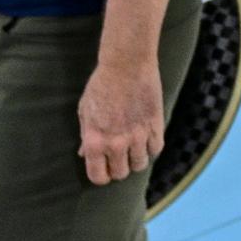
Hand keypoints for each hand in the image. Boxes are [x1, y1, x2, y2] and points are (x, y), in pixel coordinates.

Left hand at [76, 59, 164, 185]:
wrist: (127, 64)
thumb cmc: (101, 84)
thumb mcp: (85, 110)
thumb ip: (86, 134)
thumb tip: (84, 153)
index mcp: (94, 141)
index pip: (98, 176)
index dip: (102, 176)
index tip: (104, 169)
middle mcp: (115, 144)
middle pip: (121, 173)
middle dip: (119, 167)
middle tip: (119, 156)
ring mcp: (137, 136)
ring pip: (140, 164)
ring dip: (136, 159)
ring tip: (134, 148)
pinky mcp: (155, 126)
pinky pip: (156, 149)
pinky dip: (151, 147)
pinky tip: (147, 138)